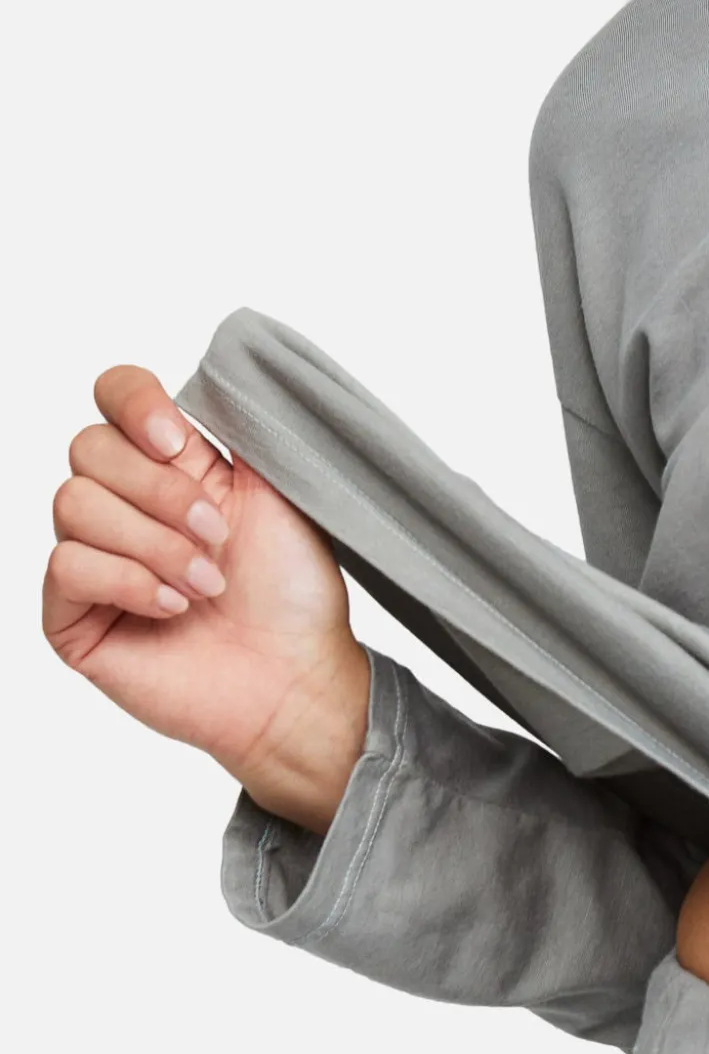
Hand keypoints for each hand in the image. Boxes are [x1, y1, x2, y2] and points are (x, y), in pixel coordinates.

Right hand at [43, 363, 371, 828]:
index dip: (134, 403)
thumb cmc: (295, 594)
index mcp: (171, 467)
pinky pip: (67, 566)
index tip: (179, 442)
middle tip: (216, 537)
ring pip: (73, 504)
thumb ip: (236, 429)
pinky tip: (173, 608)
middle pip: (87, 447)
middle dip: (159, 491)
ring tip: (206, 585)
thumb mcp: (279, 492)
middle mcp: (123, 506)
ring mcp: (94, 561)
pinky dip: (128, 582)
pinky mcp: (73, 616)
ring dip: (154, 544)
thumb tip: (209, 376)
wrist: (296, 677)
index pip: (115, 397)